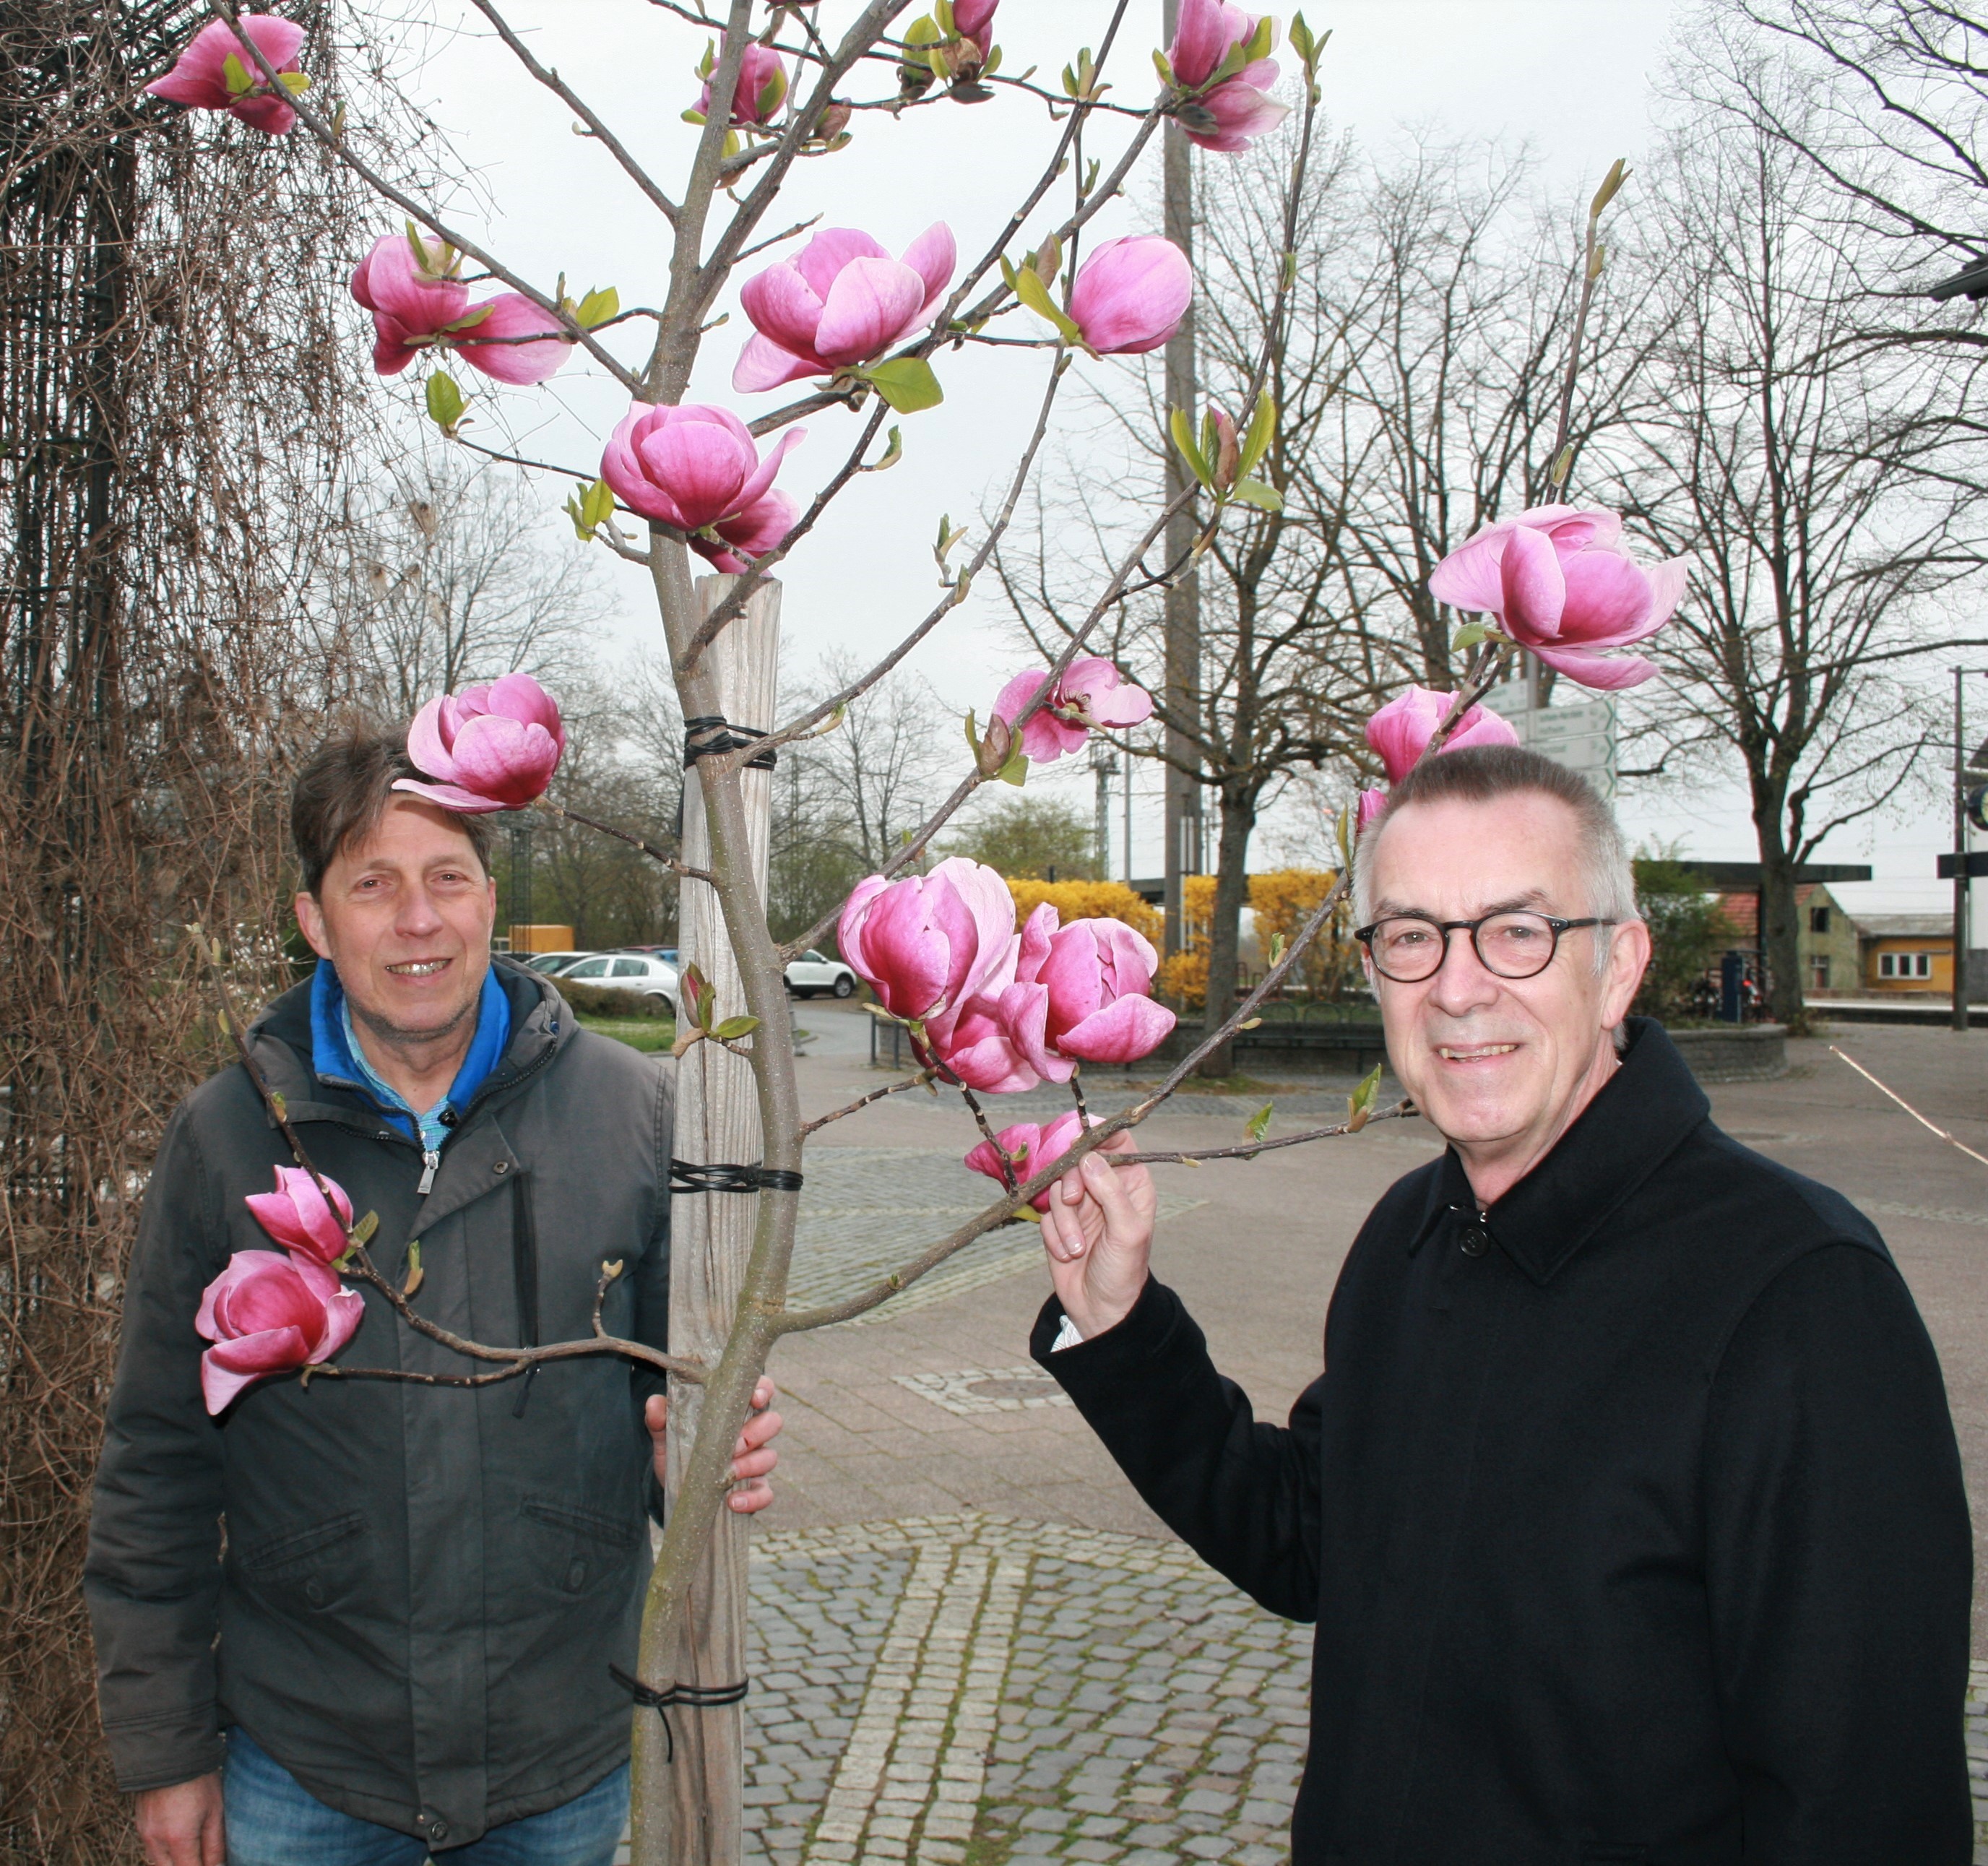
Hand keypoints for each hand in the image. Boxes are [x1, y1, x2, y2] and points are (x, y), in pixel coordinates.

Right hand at [134, 1772, 223, 1865]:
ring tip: (193, 1848)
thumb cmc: (199, 1780)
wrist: (171, 1754)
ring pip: (159, 1863)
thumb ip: (215, 1845)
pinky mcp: (140, 1826)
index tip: (213, 1863)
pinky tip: (179, 1838)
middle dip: (188, 1865)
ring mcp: (145, 1834)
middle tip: (202, 1856)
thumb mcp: (215, 1810)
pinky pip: (152, 1849)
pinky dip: (165, 1851)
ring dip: (175, 1861)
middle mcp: (157, 1841)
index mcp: (178, 1838)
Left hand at [646, 1377, 781, 1513]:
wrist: (675, 1489)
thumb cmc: (678, 1451)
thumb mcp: (666, 1435)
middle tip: (735, 1444)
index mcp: (735, 1412)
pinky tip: (733, 1502)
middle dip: (757, 1432)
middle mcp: (751, 1433)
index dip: (764, 1390)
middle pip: (773, 1422)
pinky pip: (765, 1493)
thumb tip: (654, 1404)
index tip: (755, 1398)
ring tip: (729, 1474)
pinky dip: (753, 1498)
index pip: (761, 1391)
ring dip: (751, 1464)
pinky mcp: (755, 1489)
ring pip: (770, 1457)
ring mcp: (756, 1461)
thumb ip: (659, 1418)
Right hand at [1040, 1132, 1155, 1340]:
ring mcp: (1080, 1204)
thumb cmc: (1124, 1270)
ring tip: (1077, 1247)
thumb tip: (1088, 1157)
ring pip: (1057, 1188)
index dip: (1095, 1139)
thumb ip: (1111, 1191)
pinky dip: (1053, 1234)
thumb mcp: (1128, 1231)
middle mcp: (1105, 1187)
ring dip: (1064, 1220)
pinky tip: (1067, 1253)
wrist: (1100, 1309)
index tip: (1078, 1148)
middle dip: (1071, 1184)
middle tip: (1074, 1202)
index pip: (1116, 1142)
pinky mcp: (1058, 1221)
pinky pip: (1044, 1213)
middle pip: (1077, 1160)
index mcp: (1132, 1183)